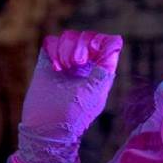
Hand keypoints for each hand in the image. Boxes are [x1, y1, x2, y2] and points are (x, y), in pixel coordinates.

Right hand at [16, 31, 122, 162]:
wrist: (47, 126)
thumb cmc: (74, 114)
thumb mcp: (95, 92)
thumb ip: (105, 69)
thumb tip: (115, 44)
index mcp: (99, 70)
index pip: (106, 42)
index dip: (100, 40)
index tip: (93, 51)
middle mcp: (84, 64)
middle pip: (86, 35)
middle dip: (80, 45)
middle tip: (75, 63)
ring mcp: (65, 62)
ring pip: (68, 36)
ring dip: (65, 49)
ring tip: (63, 68)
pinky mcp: (47, 62)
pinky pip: (51, 42)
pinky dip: (53, 49)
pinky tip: (54, 67)